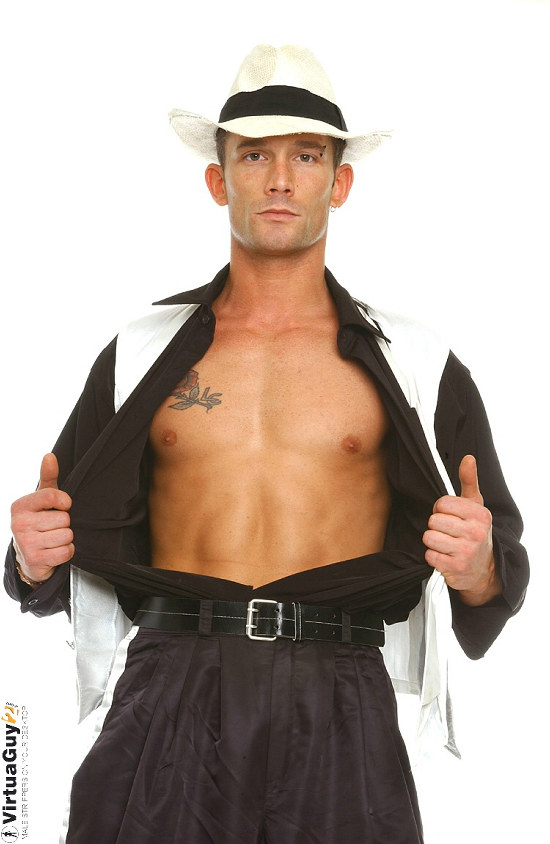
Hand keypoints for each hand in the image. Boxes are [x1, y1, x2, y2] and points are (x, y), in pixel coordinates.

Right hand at [11, 453, 73, 584]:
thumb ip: (48, 478)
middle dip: (64, 524)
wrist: (28, 556)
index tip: (63, 506)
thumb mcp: (42, 499)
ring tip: (53, 539)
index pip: (52, 496)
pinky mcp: (34, 560)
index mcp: (20, 506)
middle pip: (63, 519)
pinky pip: (66, 552)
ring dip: (65, 539)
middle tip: (52, 528)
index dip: (64, 502)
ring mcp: (25, 543)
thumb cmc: (39, 522)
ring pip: (66, 536)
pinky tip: (54, 551)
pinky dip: (65, 552)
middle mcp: (19, 524)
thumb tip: (49, 456)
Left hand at [423, 455, 500, 605]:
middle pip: (433, 520)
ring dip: (433, 542)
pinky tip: (445, 557)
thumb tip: (468, 458)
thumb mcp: (475, 506)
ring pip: (429, 537)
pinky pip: (429, 555)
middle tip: (448, 533)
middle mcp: (476, 533)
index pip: (442, 503)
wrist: (484, 569)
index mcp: (481, 514)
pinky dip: (433, 557)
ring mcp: (467, 552)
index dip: (440, 510)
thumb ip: (469, 481)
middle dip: (436, 526)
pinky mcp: (456, 568)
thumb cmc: (474, 532)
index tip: (450, 517)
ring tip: (446, 545)